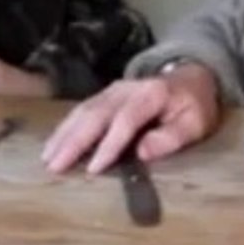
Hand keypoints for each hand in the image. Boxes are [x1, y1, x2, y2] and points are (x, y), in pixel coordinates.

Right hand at [41, 62, 220, 174]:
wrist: (189, 76)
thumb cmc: (193, 105)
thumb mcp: (195, 122)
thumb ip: (171, 136)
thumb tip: (143, 152)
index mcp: (151, 94)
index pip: (126, 120)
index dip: (109, 145)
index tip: (94, 169)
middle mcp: (126, 89)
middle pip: (95, 114)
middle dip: (74, 141)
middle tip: (55, 166)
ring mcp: (112, 90)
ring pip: (83, 111)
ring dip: (64, 135)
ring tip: (48, 158)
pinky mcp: (104, 95)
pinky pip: (81, 110)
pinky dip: (65, 127)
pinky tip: (54, 143)